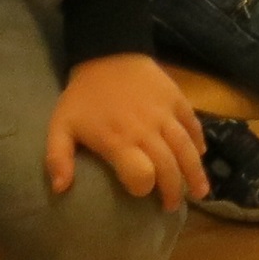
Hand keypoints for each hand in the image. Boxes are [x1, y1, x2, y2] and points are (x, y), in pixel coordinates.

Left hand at [45, 54, 206, 212]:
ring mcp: (166, 114)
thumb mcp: (60, 126)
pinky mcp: (177, 99)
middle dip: (173, 190)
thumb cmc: (83, 96)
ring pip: (187, 148)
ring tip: (201, 192)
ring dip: (195, 172)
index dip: (144, 188)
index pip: (142, 174)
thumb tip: (60, 189)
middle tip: (171, 207)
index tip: (143, 195)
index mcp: (119, 140)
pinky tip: (201, 154)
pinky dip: (199, 141)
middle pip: (169, 166)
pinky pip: (193, 124)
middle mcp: (147, 130)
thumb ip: (57, 158)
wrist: (108, 52)